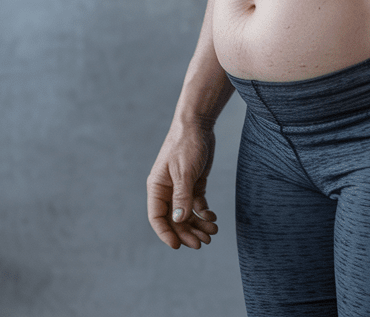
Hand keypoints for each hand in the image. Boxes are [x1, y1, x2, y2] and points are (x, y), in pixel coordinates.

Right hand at [147, 121, 219, 249]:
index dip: (166, 233)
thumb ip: (182, 196)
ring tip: (212, 233)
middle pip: (175, 219)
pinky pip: (197, 204)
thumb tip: (178, 221)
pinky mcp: (194, 183)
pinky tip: (212, 218)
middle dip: (187, 233)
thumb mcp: (184, 171)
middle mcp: (168, 190)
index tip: (178, 246)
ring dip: (198, 225)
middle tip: (202, 244)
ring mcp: (181, 187)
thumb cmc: (186, 144)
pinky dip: (204, 213)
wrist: (198, 124)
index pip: (157, 217)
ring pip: (187, 214)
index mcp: (157, 187)